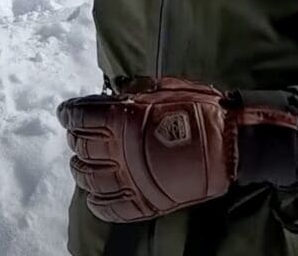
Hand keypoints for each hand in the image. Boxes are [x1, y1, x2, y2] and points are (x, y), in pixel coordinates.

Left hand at [57, 77, 297, 223]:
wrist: (230, 144)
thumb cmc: (198, 108)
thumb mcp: (161, 87)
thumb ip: (131, 90)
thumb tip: (112, 92)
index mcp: (120, 119)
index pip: (78, 117)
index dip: (69, 114)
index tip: (67, 113)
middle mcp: (119, 151)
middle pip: (80, 147)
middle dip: (75, 140)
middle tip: (77, 137)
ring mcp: (131, 180)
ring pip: (89, 179)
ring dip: (81, 171)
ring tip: (82, 165)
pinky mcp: (145, 203)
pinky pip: (111, 209)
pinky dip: (97, 204)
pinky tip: (93, 197)